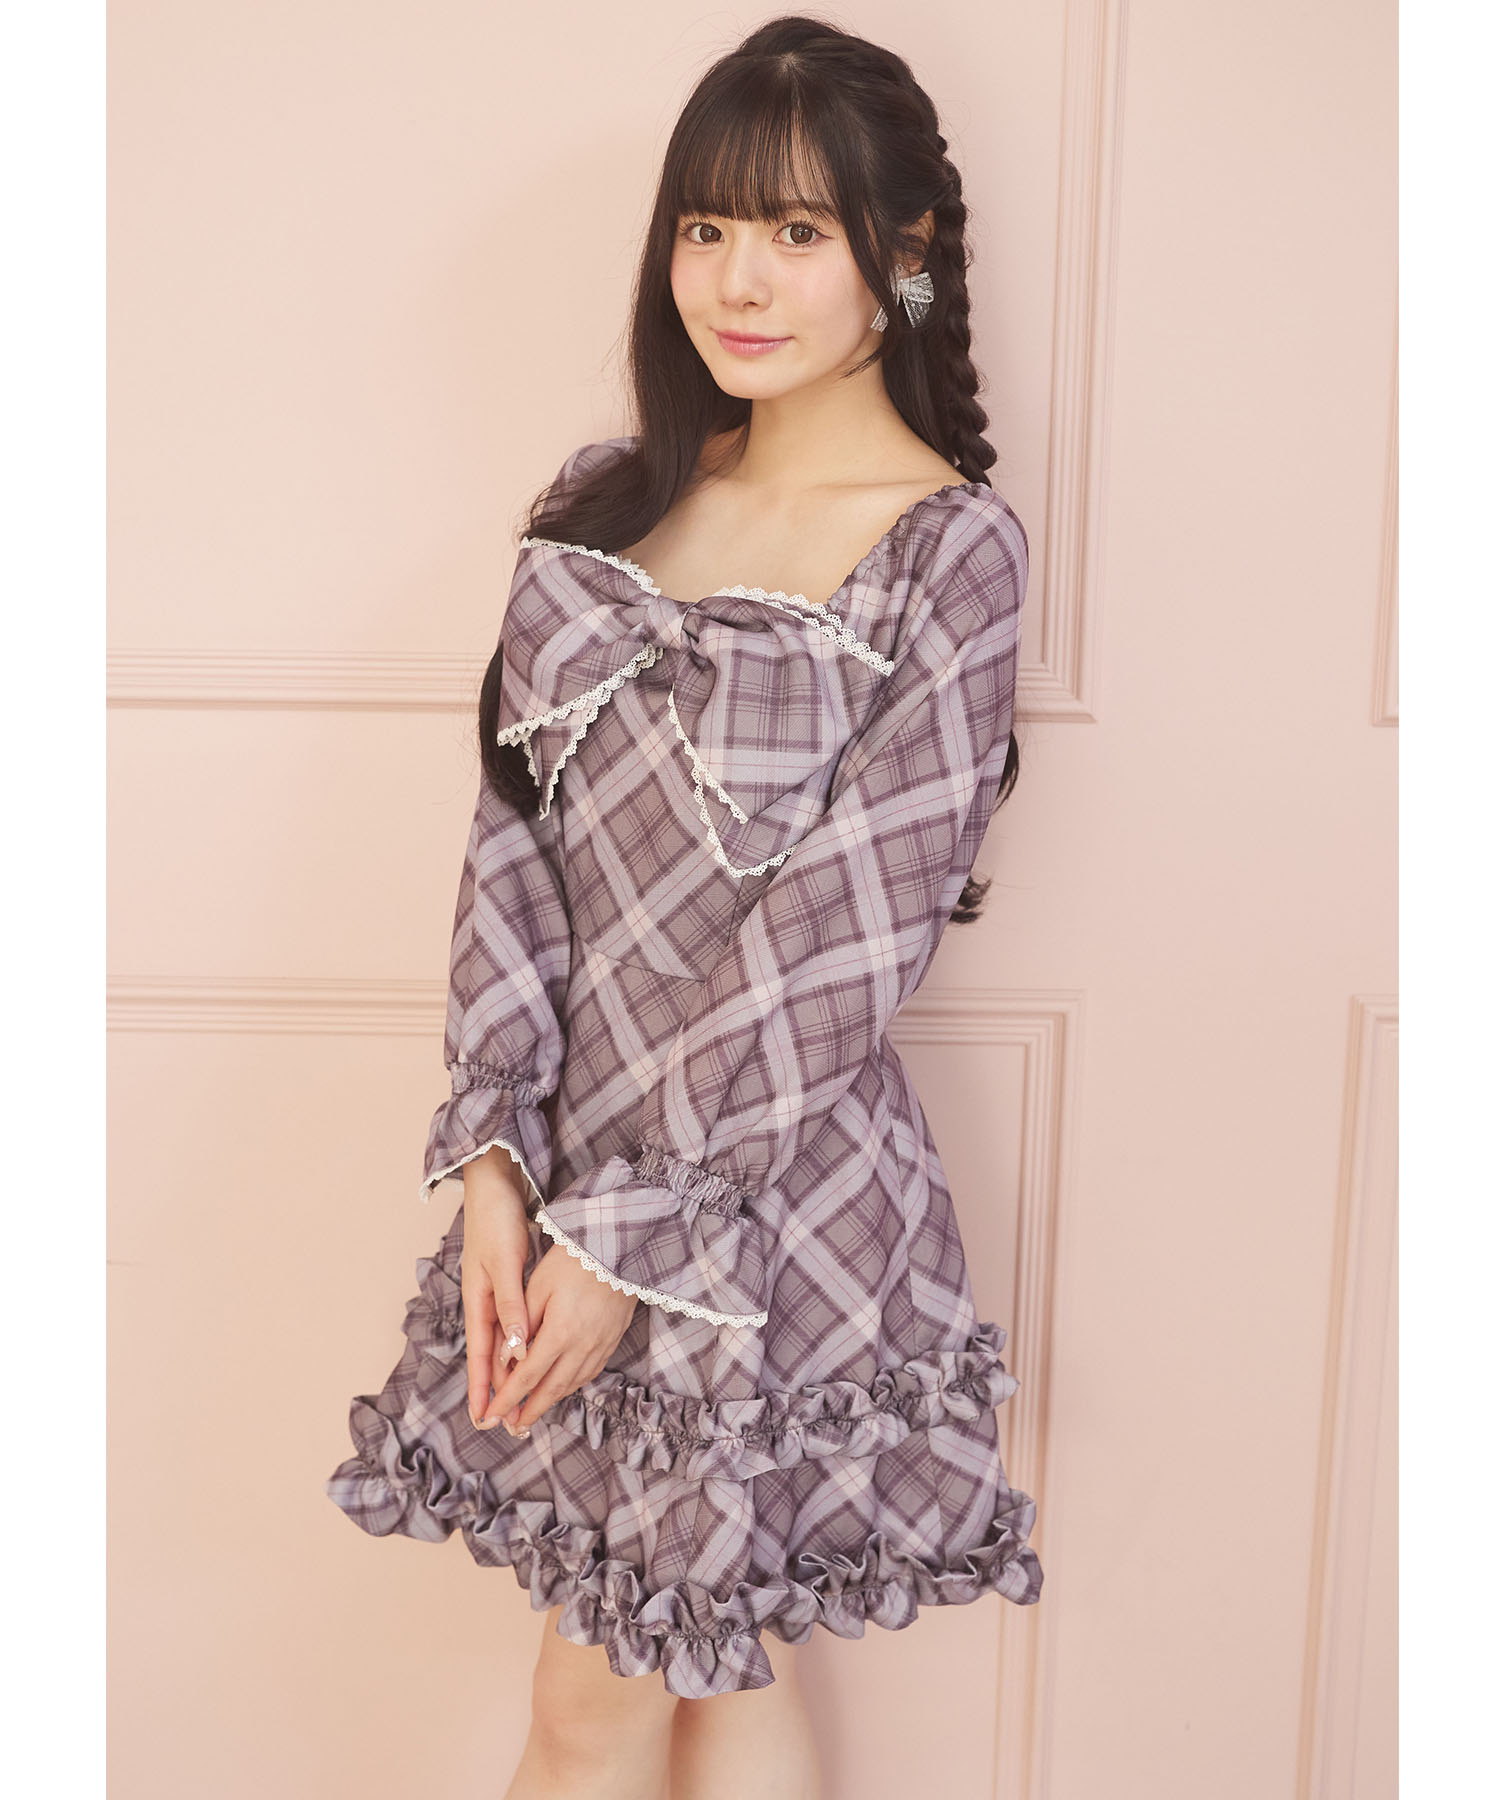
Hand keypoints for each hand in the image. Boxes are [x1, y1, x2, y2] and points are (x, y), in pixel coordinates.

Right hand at [460, 1149, 537, 1434]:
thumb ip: (510, 1303)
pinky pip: (510, 1324)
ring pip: (500, 1341)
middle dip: (492, 1389)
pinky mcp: (507, 1282)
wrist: (494, 1184)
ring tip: (508, 1401)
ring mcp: (494, 1292)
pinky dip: (514, 1345)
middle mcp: (484, 1300)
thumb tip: (515, 1346)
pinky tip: (522, 1356)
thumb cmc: (497, 1220)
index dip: (483, 1387)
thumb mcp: (505, 1262)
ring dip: (504, 1371)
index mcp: (479, 1299)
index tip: (483, 1418)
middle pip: (489, 1353)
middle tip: (496, 1425)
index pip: (481, 1353)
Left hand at [481, 1242, 637, 1434]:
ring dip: (549, 1402)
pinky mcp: (611, 1342)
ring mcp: (600, 1347)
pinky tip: (560, 1388)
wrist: (617, 1248)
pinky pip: (588, 1374)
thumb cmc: (571, 1262)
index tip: (492, 1414)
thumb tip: (504, 1360)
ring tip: (531, 1413)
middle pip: (551, 1390)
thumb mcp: (538, 1287)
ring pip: (571, 1385)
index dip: (508, 1398)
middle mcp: (582, 1347)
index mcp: (560, 1333)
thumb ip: (519, 1325)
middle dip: (529, 1411)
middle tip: (511, 1427)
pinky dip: (570, 1386)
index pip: (528, 1377)